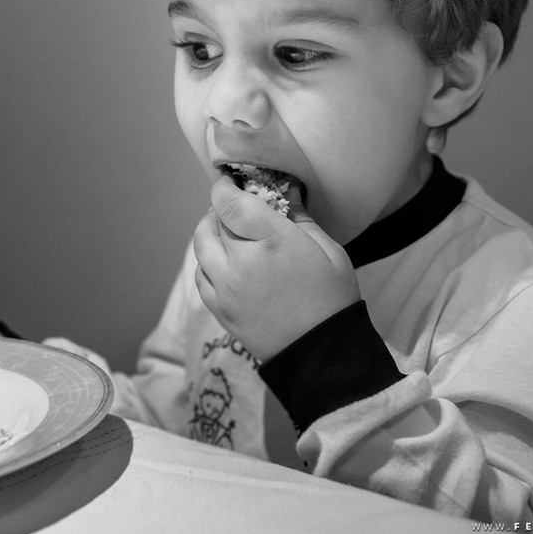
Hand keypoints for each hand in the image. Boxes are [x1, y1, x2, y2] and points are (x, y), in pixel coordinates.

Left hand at [192, 176, 359, 361]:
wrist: (321, 352)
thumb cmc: (332, 297)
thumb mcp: (328, 250)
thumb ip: (300, 218)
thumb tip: (285, 192)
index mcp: (272, 242)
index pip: (230, 203)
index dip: (224, 187)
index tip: (229, 181)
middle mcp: (242, 263)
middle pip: (213, 222)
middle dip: (220, 209)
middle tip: (233, 206)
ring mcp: (226, 288)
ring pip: (200, 248)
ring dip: (209, 232)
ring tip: (225, 230)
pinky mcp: (220, 309)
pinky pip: (200, 276)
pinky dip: (205, 262)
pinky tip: (221, 260)